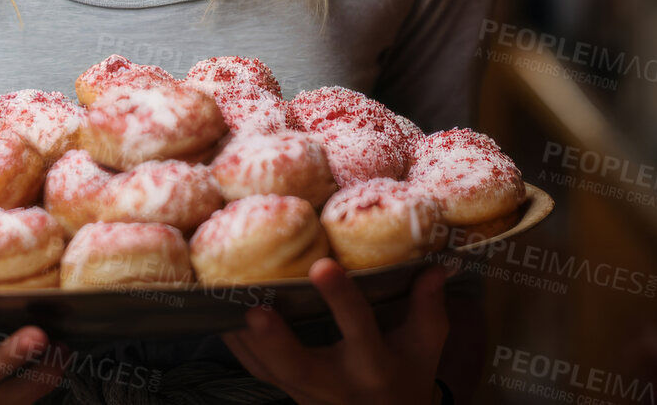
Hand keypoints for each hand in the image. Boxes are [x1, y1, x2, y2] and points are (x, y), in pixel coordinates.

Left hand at [221, 259, 448, 404]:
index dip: (341, 300)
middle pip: (299, 366)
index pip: (358, 329)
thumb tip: (436, 263)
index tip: (323, 265)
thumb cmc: (407, 376)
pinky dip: (237, 346)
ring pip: (268, 371)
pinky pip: (256, 372)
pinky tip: (219, 317)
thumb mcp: (425, 347)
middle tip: (255, 308)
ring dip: (243, 339)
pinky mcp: (287, 392)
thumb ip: (429, 307)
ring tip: (221, 301)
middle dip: (276, 339)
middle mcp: (336, 383)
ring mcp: (306, 393)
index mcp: (374, 365)